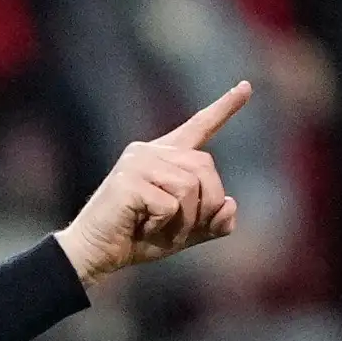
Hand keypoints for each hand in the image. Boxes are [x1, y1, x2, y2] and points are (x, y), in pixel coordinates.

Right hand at [55, 82, 251, 286]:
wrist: (95, 254)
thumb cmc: (137, 239)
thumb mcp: (186, 231)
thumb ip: (214, 220)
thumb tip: (229, 204)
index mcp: (164, 157)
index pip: (199, 127)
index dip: (225, 108)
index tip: (246, 86)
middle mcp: (150, 151)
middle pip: (205, 167)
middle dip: (207, 204)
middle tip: (183, 230)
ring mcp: (137, 162)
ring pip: (190, 187)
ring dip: (184, 219)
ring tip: (158, 228)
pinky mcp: (128, 180)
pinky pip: (170, 204)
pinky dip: (162, 224)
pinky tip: (140, 225)